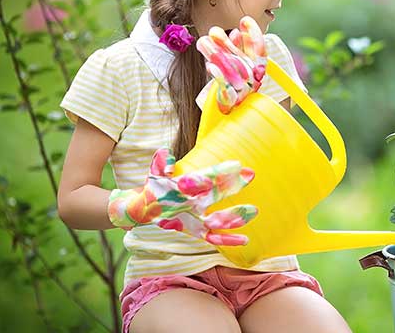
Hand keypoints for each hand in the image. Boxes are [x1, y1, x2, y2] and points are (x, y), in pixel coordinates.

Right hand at [107, 148, 257, 245]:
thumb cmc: (152, 189)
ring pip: (215, 220)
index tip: (237, 165)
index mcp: (179, 189)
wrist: (140, 211)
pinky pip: (212, 238)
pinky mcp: (194, 231)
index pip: (202, 178)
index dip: (218, 173)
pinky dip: (228, 240)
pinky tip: (246, 241)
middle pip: (213, 195)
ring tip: (254, 211)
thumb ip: (160, 165)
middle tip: (251, 175)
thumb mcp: (154, 174)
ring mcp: (191, 219)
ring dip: (234, 216)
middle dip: (231, 186)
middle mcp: (187, 205)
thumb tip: (163, 153)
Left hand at [196, 16, 267, 112]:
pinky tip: (210, 66)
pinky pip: (225, 88)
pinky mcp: (229, 102)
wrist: (234, 115)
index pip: (260, 51)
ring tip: (203, 42)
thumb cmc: (235, 86)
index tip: (244, 20)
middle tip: (213, 31)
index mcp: (258, 70)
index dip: (254, 35)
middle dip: (227, 44)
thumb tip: (234, 33)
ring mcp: (242, 91)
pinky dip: (219, 76)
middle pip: (242, 59)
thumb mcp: (237, 65)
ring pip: (231, 71)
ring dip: (217, 55)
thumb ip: (237, 50)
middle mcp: (253, 80)